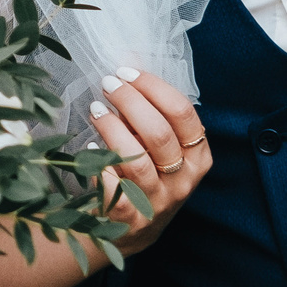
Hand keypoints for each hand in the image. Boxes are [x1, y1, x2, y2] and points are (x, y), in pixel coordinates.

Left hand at [87, 67, 209, 255]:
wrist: (130, 230)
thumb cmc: (146, 173)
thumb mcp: (157, 142)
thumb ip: (149, 106)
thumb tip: (130, 56)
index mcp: (198, 156)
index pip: (183, 114)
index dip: (153, 87)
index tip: (127, 72)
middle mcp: (184, 180)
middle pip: (159, 133)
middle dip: (130, 102)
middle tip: (106, 84)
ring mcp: (158, 202)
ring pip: (136, 160)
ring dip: (111, 128)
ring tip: (94, 109)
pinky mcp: (131, 220)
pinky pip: (114, 190)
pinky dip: (99, 166)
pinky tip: (88, 149)